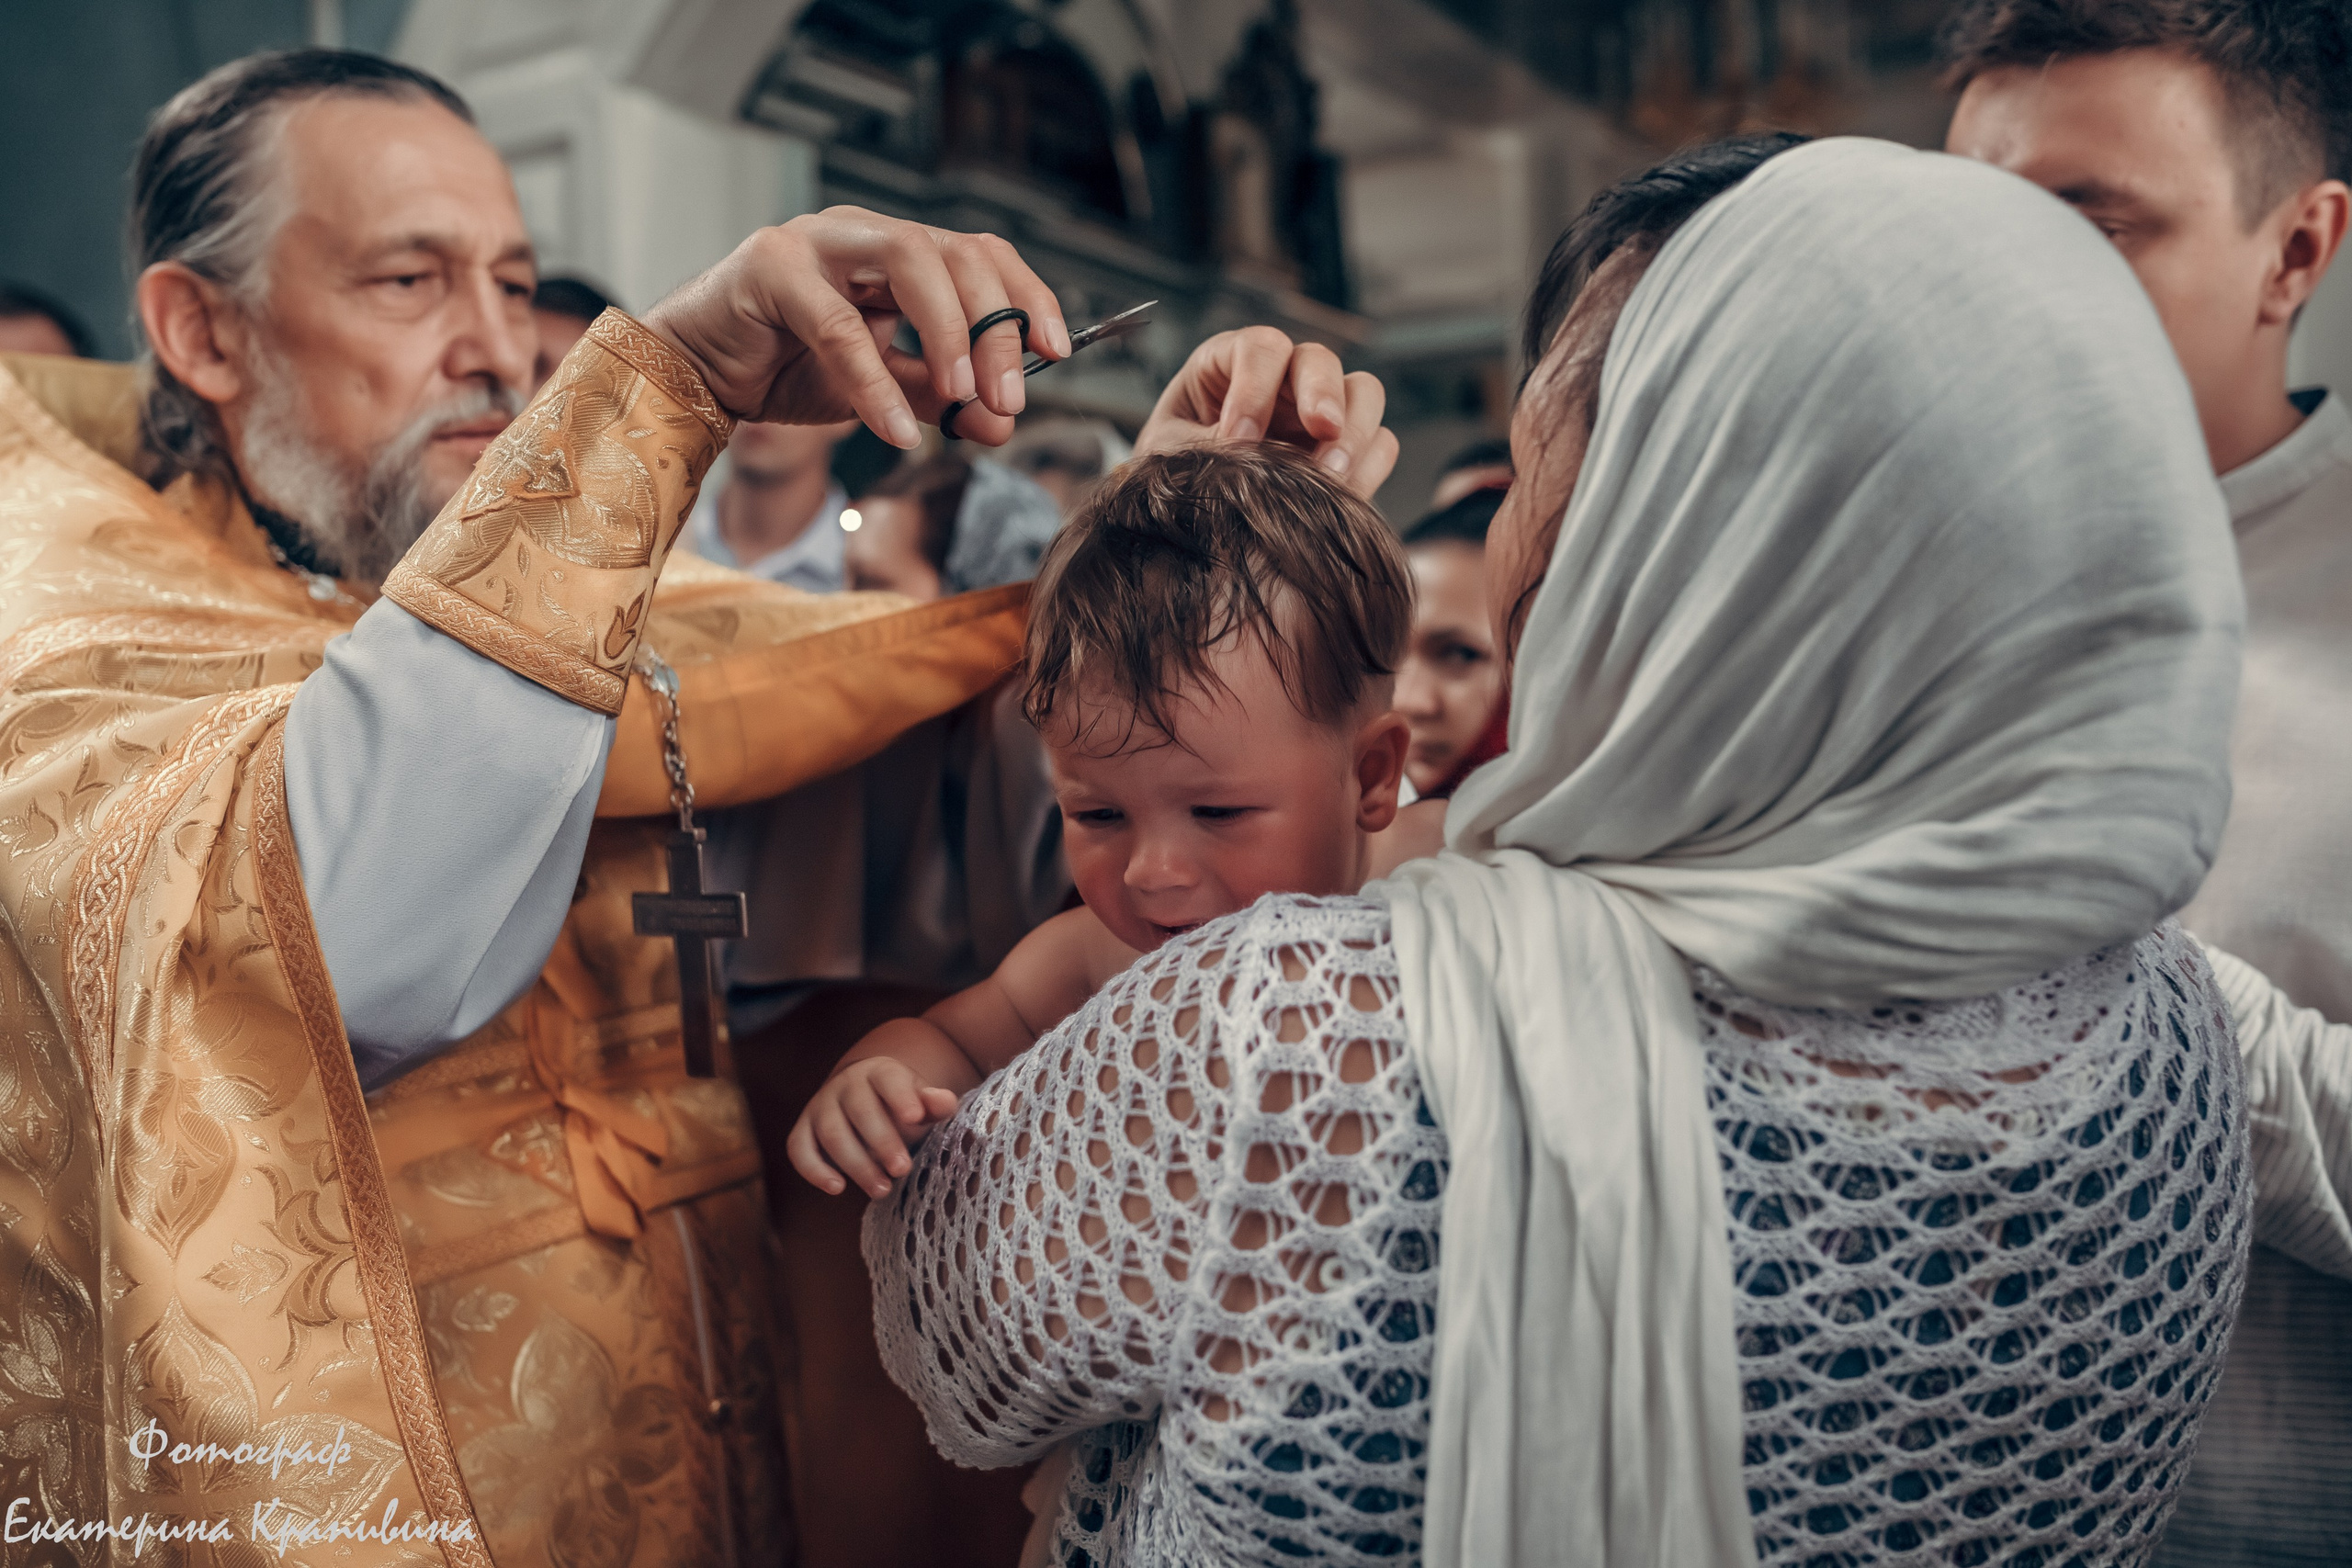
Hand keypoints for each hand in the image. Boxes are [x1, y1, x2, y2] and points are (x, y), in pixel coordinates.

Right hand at [643, 206, 1072, 449]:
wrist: (697, 378)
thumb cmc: (786, 370)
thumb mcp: (884, 393)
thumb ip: (941, 401)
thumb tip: (1003, 423)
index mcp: (898, 254)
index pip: (981, 255)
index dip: (1027, 296)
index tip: (1057, 352)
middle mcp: (863, 235)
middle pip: (955, 252)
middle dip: (996, 326)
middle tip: (1009, 397)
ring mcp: (816, 242)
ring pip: (907, 256)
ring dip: (949, 329)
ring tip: (964, 397)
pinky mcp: (769, 268)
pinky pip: (838, 324)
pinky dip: (875, 383)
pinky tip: (896, 430)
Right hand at [787, 1057, 961, 1197]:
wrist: (865, 1101)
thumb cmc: (901, 1107)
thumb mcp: (921, 1103)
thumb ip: (935, 1104)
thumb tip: (944, 1102)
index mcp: (879, 1072)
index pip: (889, 1079)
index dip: (901, 1097)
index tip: (915, 1117)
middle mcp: (845, 1085)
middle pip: (860, 1110)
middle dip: (882, 1142)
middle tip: (903, 1169)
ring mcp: (820, 1105)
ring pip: (832, 1133)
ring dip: (856, 1164)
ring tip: (882, 1190)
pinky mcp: (803, 1129)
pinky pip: (799, 1148)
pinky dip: (814, 1170)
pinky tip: (837, 1188)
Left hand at [1136, 326, 1398, 498]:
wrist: (1190, 516)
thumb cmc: (1173, 469)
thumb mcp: (1172, 454)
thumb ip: (1208, 445)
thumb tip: (1251, 451)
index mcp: (1233, 362)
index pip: (1260, 348)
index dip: (1255, 388)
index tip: (1240, 438)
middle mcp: (1284, 378)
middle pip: (1322, 360)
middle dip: (1323, 394)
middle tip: (1320, 431)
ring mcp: (1321, 412)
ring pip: (1364, 393)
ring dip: (1355, 432)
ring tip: (1329, 476)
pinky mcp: (1348, 451)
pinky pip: (1381, 446)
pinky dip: (1369, 469)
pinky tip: (1339, 498)